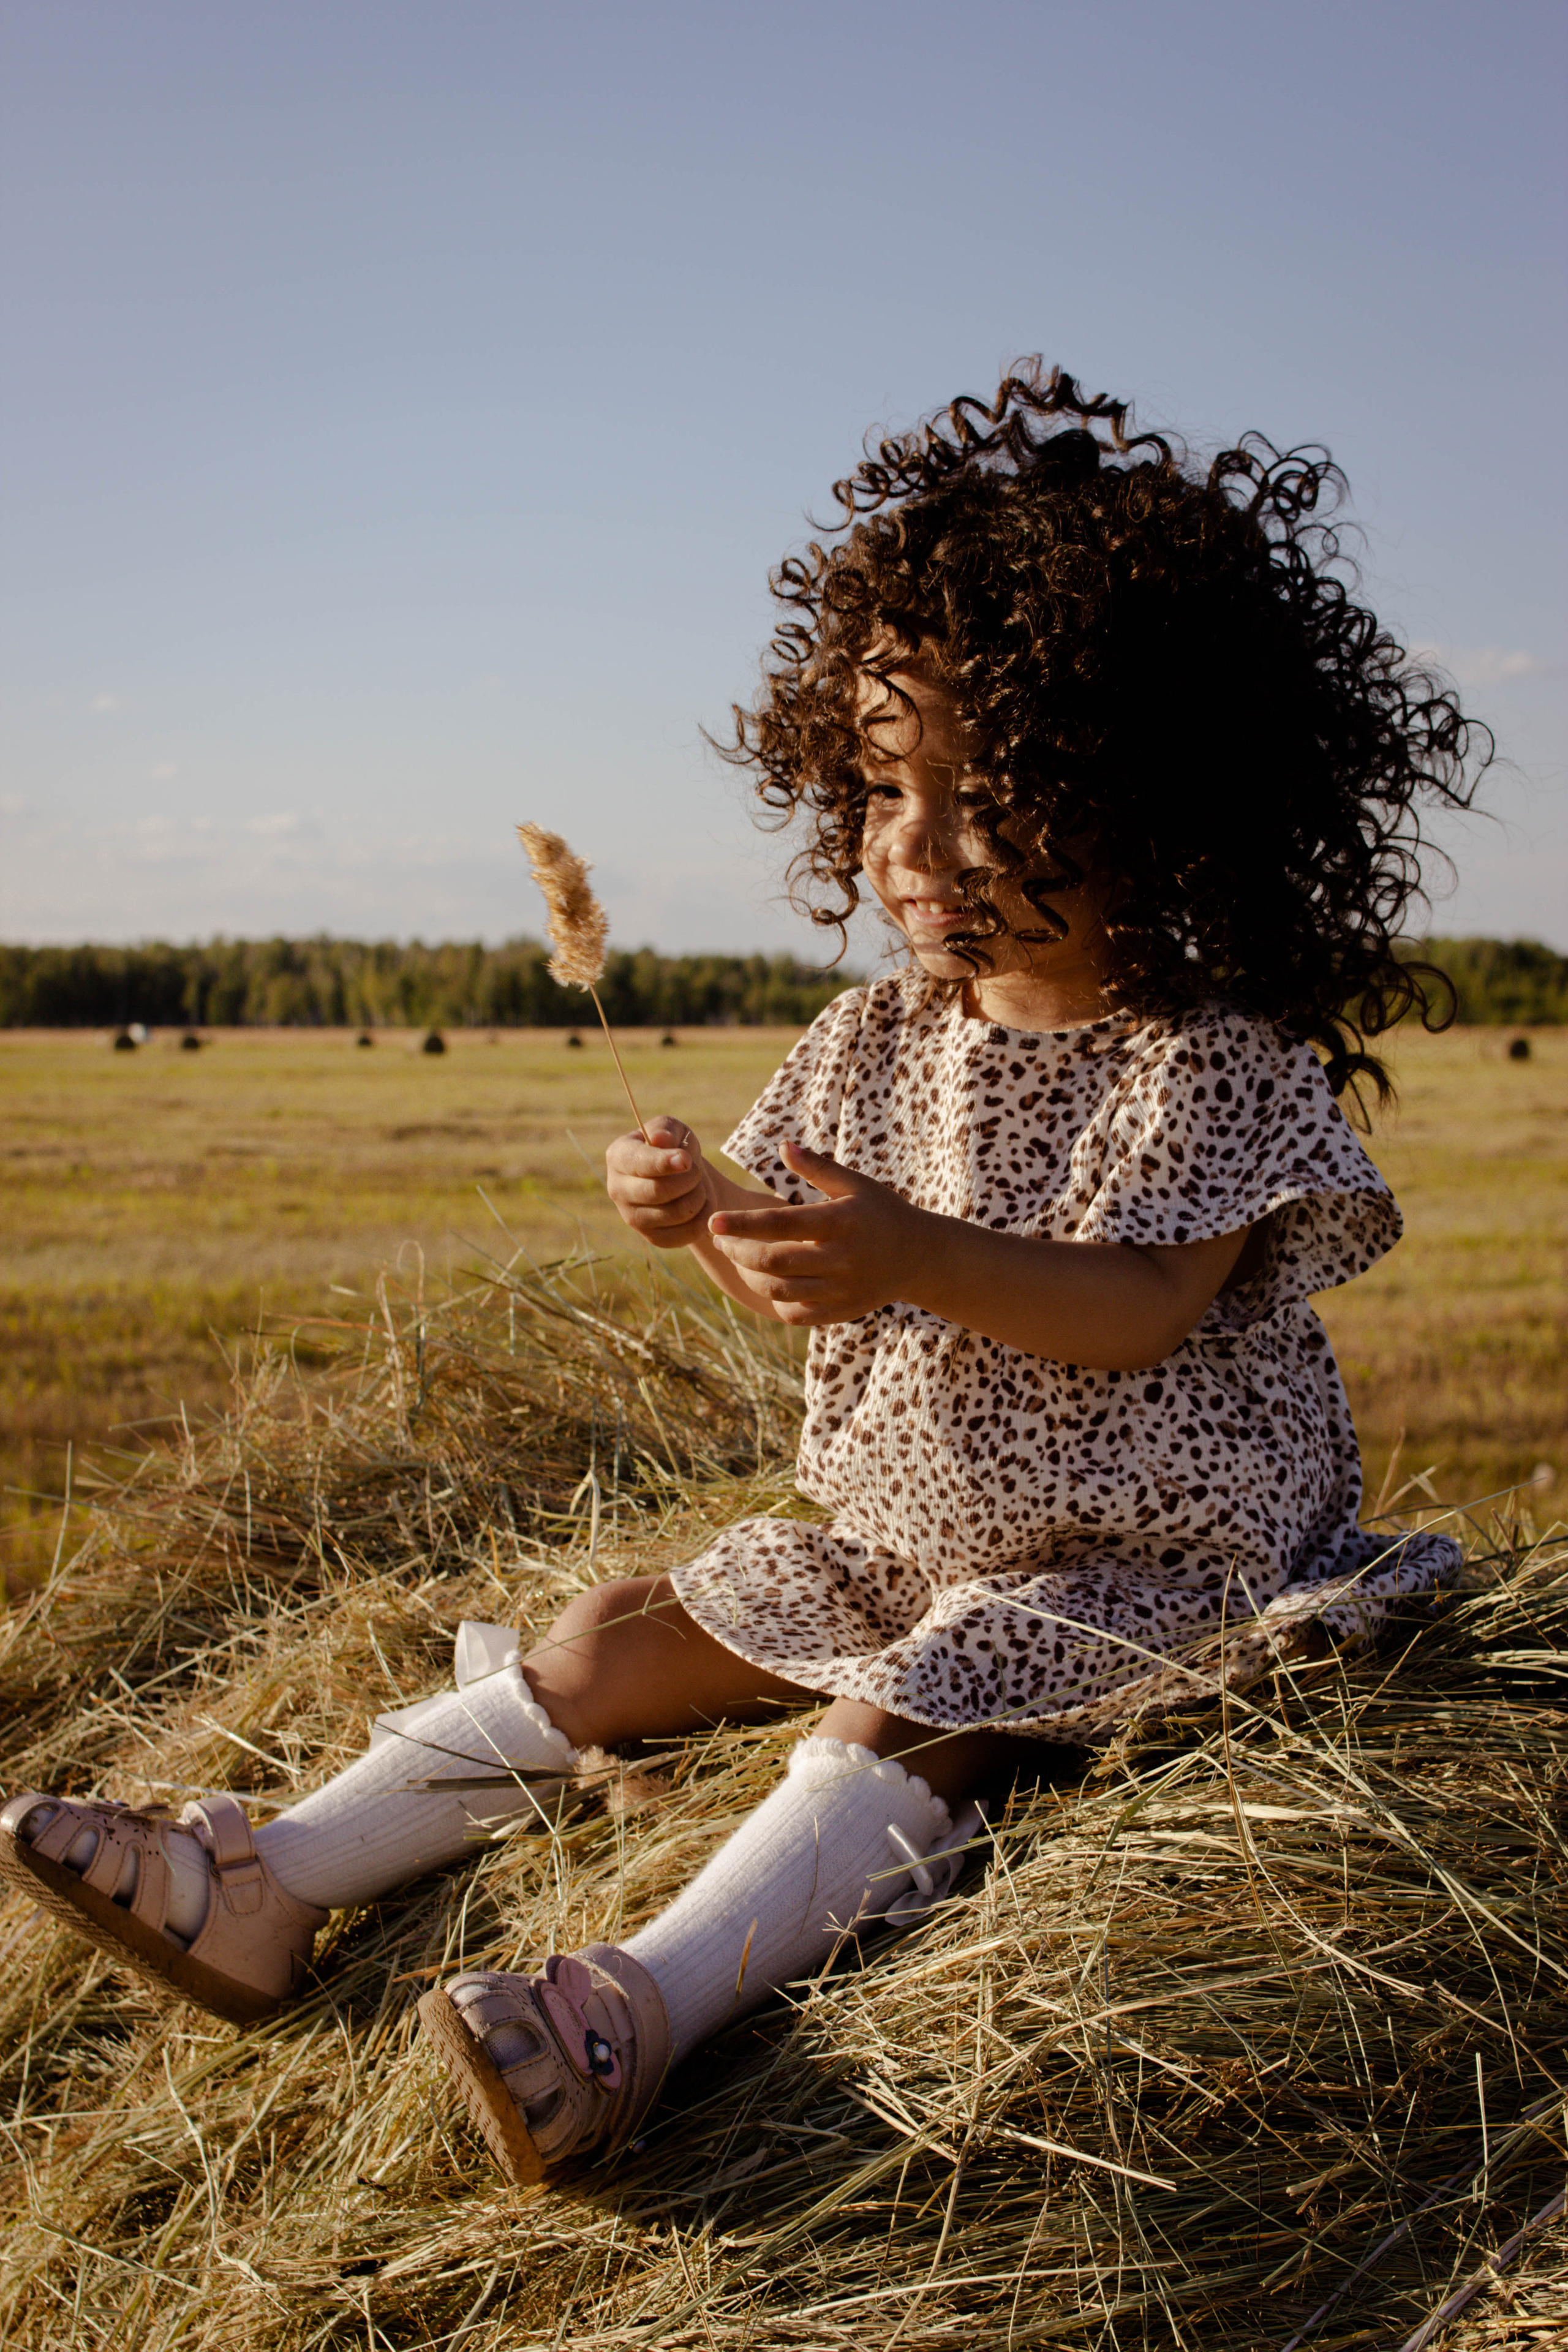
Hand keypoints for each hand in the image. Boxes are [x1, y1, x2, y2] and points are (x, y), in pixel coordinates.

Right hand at [605, 1116, 717, 1249]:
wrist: (683, 1178)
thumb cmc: (675, 1148)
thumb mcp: (674, 1130)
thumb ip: (666, 1130)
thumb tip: (659, 1140)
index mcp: (618, 1156)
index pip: (639, 1163)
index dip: (664, 1163)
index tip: (687, 1160)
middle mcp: (617, 1189)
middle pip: (657, 1191)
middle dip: (688, 1180)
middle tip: (697, 1172)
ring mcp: (632, 1217)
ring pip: (674, 1213)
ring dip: (698, 1198)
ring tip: (700, 1187)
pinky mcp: (652, 1237)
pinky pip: (683, 1235)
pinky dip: (702, 1220)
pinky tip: (703, 1206)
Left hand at [707, 1141, 922, 1324]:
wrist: (919, 1256)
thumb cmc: (880, 1212)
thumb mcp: (855, 1184)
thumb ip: (817, 1167)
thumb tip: (782, 1146)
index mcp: (840, 1222)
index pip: (781, 1224)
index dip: (743, 1224)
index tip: (714, 1221)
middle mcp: (840, 1259)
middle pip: (773, 1262)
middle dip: (738, 1251)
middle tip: (722, 1239)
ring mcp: (841, 1289)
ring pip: (779, 1291)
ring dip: (749, 1276)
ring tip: (739, 1258)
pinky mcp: (841, 1311)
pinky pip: (796, 1314)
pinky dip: (774, 1300)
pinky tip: (767, 1282)